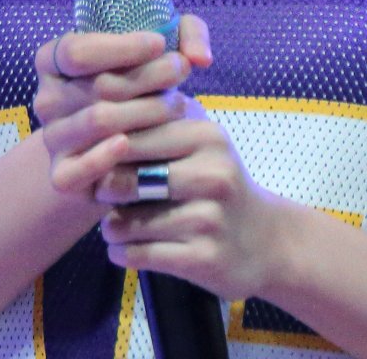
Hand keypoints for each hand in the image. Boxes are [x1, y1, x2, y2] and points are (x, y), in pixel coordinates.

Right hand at [32, 16, 213, 202]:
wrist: (118, 144)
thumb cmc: (139, 85)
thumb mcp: (158, 50)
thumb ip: (186, 34)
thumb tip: (201, 58)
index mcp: (53, 60)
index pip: (77, 51)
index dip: (121, 46)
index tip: (160, 43)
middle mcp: (47, 99)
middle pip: (100, 85)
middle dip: (150, 76)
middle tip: (181, 71)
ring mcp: (53, 139)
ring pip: (100, 121)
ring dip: (147, 111)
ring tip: (177, 105)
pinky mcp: (62, 175)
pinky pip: (76, 169)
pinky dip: (103, 156)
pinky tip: (128, 144)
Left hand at [95, 96, 291, 302]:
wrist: (267, 240)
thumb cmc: (218, 183)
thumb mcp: (201, 140)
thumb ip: (159, 118)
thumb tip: (101, 106)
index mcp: (207, 136)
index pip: (130, 137)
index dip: (103, 152)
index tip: (99, 163)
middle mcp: (212, 175)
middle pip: (123, 181)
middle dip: (105, 192)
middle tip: (106, 196)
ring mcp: (208, 219)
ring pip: (125, 223)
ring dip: (111, 228)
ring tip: (116, 225)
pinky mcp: (203, 259)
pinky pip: (137, 254)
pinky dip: (121, 252)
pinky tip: (127, 247)